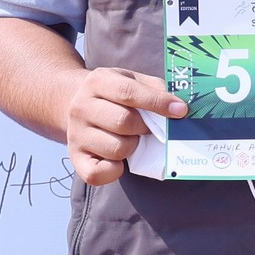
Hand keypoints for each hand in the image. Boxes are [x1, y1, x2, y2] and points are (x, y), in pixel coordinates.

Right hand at [64, 66, 181, 186]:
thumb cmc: (113, 94)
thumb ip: (154, 89)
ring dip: (132, 147)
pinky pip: (97, 174)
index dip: (158, 102)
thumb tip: (179, 107)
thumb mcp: (131, 80)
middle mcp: (81, 107)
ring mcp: (75, 134)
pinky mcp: (75, 157)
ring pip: (117, 149)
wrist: (74, 103)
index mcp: (98, 82)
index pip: (129, 92)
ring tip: (130, 139)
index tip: (180, 111)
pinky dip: (114, 171)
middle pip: (124, 122)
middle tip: (147, 128)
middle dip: (145, 128)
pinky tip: (119, 161)